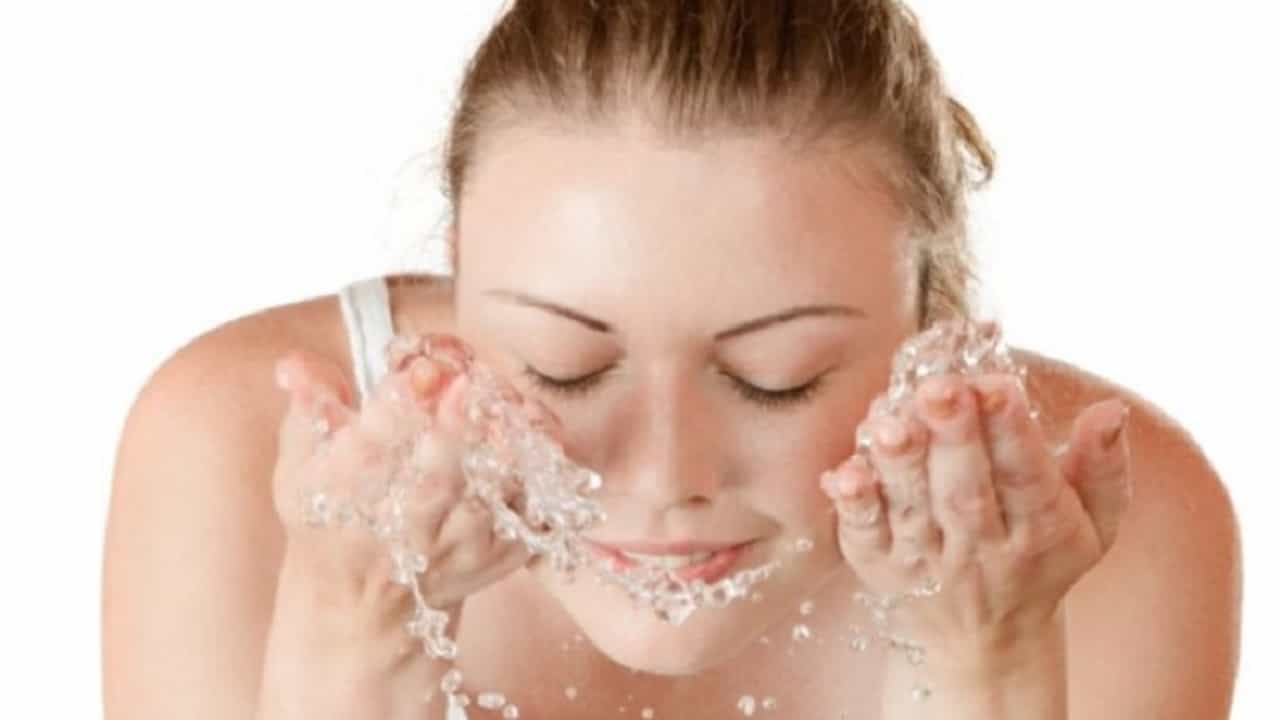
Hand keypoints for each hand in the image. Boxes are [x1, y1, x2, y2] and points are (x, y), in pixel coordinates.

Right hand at [271, 334, 545, 616]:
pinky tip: (529, 430)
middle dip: (450, 432)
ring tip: (503, 403)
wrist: (364, 603)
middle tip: (466, 383)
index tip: (416, 370)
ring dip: (500, 446)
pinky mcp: (502, 555)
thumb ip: (307, 404)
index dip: (393, 411)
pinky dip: (537, 470)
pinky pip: (533, 513)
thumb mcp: (299, 464)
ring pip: (490, 498)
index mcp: (343, 504)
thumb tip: (297, 362)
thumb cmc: (331, 517)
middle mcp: (403, 533)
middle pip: (434, 483)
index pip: (366, 456)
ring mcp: (459, 549)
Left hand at [821, 372, 1132, 658]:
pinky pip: (864, 537)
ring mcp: (928, 561)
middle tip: (940, 388)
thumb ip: (1103, 466)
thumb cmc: (1042, 558)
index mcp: (1041, 529)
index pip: (1027, 476)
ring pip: (912, 509)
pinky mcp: (881, 569)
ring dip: (899, 464)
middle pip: (965, 490)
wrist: (988, 642)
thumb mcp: (1094, 521)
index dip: (1012, 430)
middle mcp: (982, 549)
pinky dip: (854, 507)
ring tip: (890, 421)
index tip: (998, 384)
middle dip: (953, 436)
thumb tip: (1109, 410)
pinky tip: (843, 474)